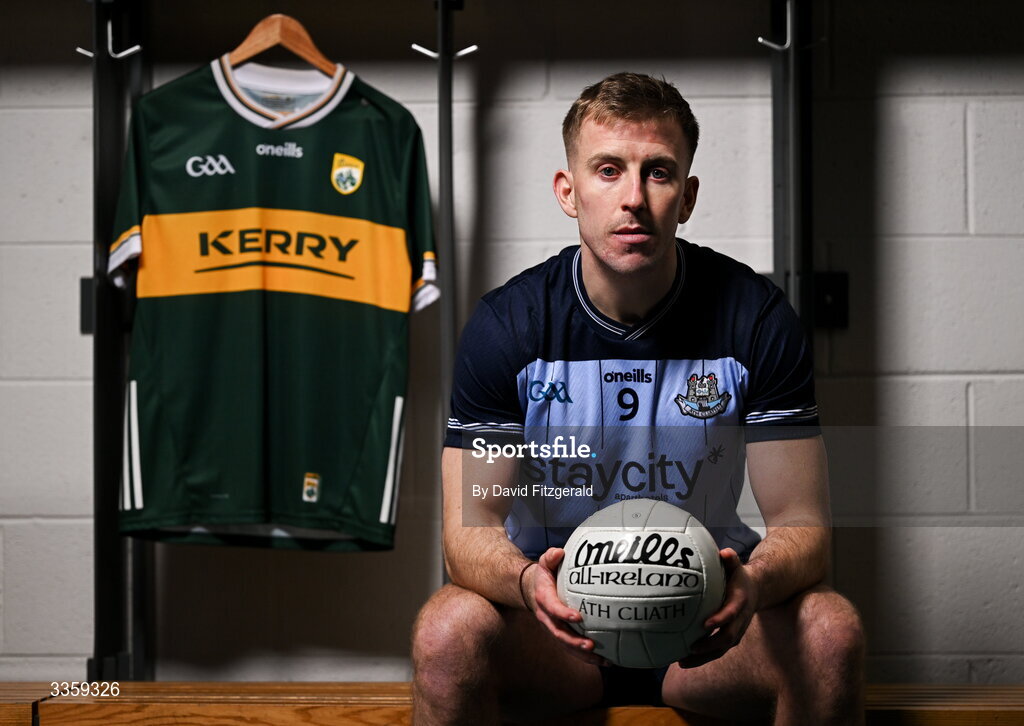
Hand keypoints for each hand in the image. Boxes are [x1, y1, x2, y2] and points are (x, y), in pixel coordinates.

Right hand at [525, 548, 608, 666]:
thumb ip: (551, 557)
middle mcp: (547, 618)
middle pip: (559, 634)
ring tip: (601, 659)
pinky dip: (587, 656)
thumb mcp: (544, 563)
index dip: (563, 614)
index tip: (578, 617)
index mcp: (544, 599)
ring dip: (582, 654)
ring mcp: (554, 628)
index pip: (552, 608)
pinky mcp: (562, 634)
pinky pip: (573, 648)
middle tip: (590, 645)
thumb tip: (560, 552)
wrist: (532, 590)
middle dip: (574, 642)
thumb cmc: (544, 576)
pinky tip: (606, 660)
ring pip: (566, 646)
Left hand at [677, 548, 758, 668]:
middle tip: (690, 648)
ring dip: (703, 657)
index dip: (720, 619)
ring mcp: (736, 631)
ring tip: (682, 662)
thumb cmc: (738, 576)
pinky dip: (702, 657)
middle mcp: (740, 620)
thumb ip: (731, 559)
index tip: (705, 624)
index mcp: (740, 602)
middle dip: (709, 645)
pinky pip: (717, 650)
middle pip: (727, 637)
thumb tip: (724, 552)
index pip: (731, 613)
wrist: (755, 591)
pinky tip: (683, 660)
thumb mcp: (737, 566)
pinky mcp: (730, 637)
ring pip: (721, 649)